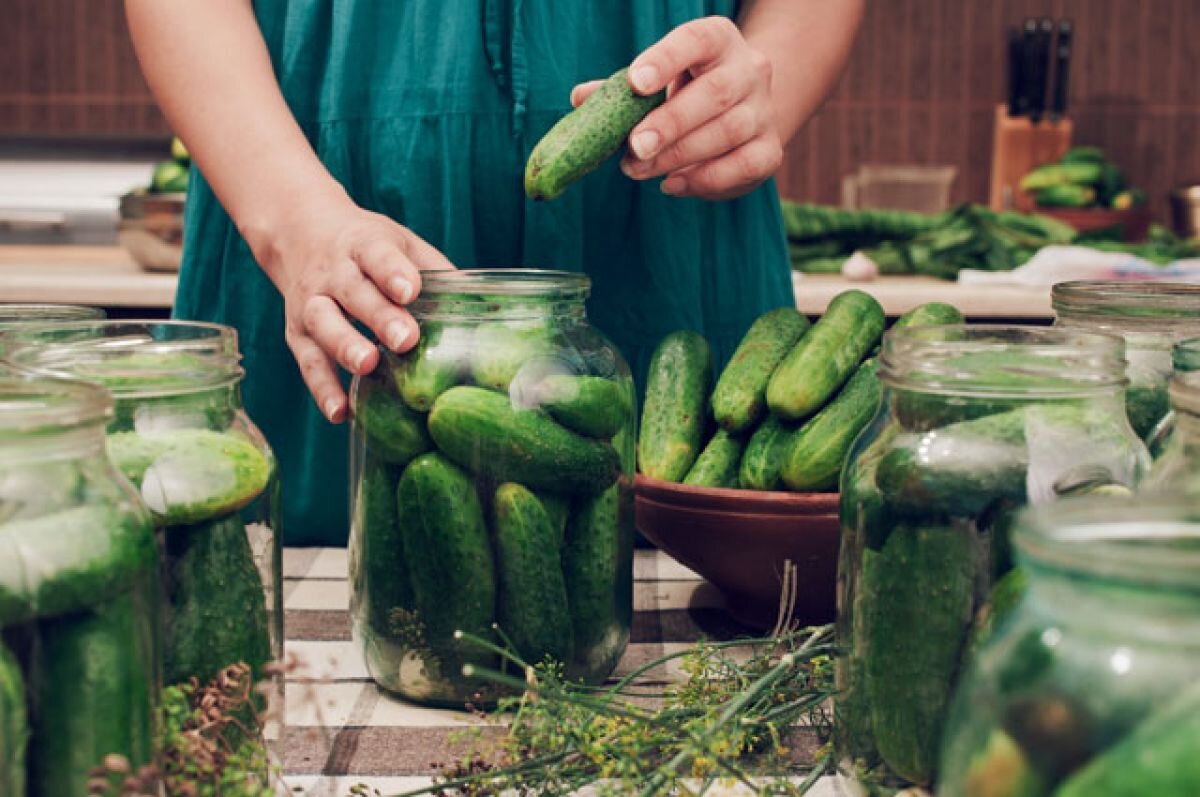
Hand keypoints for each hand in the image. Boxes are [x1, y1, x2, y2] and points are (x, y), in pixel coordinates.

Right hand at [249, 190, 453, 422]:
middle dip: (378, 316)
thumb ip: (435, 270)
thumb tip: (487, 306)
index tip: (411, 290)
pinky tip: (341, 413)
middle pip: (353, 292)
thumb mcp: (400, 243)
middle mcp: (333, 273)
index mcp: (363, 245)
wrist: (299, 233)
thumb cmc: (366, 247)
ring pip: (324, 324)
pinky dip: (322, 389)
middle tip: (405, 339)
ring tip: (367, 366)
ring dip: (345, 347)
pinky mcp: (296, 334)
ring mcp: (312, 303)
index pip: (377, 254)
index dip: (393, 272)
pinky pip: (308, 363)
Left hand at [572, 16, 781, 200]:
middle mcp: (749, 69)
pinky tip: (673, 184)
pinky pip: (743, 166)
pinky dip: (706, 180)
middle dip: (670, 124)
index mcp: (717, 40)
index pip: (695, 40)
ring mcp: (764, 110)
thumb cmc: (686, 90)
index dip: (665, 59)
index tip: (635, 82)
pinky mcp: (771, 149)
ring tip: (640, 170)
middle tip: (635, 148)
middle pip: (714, 94)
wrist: (743, 109)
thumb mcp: (656, 81)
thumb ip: (622, 90)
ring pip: (729, 132)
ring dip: (680, 156)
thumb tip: (580, 98)